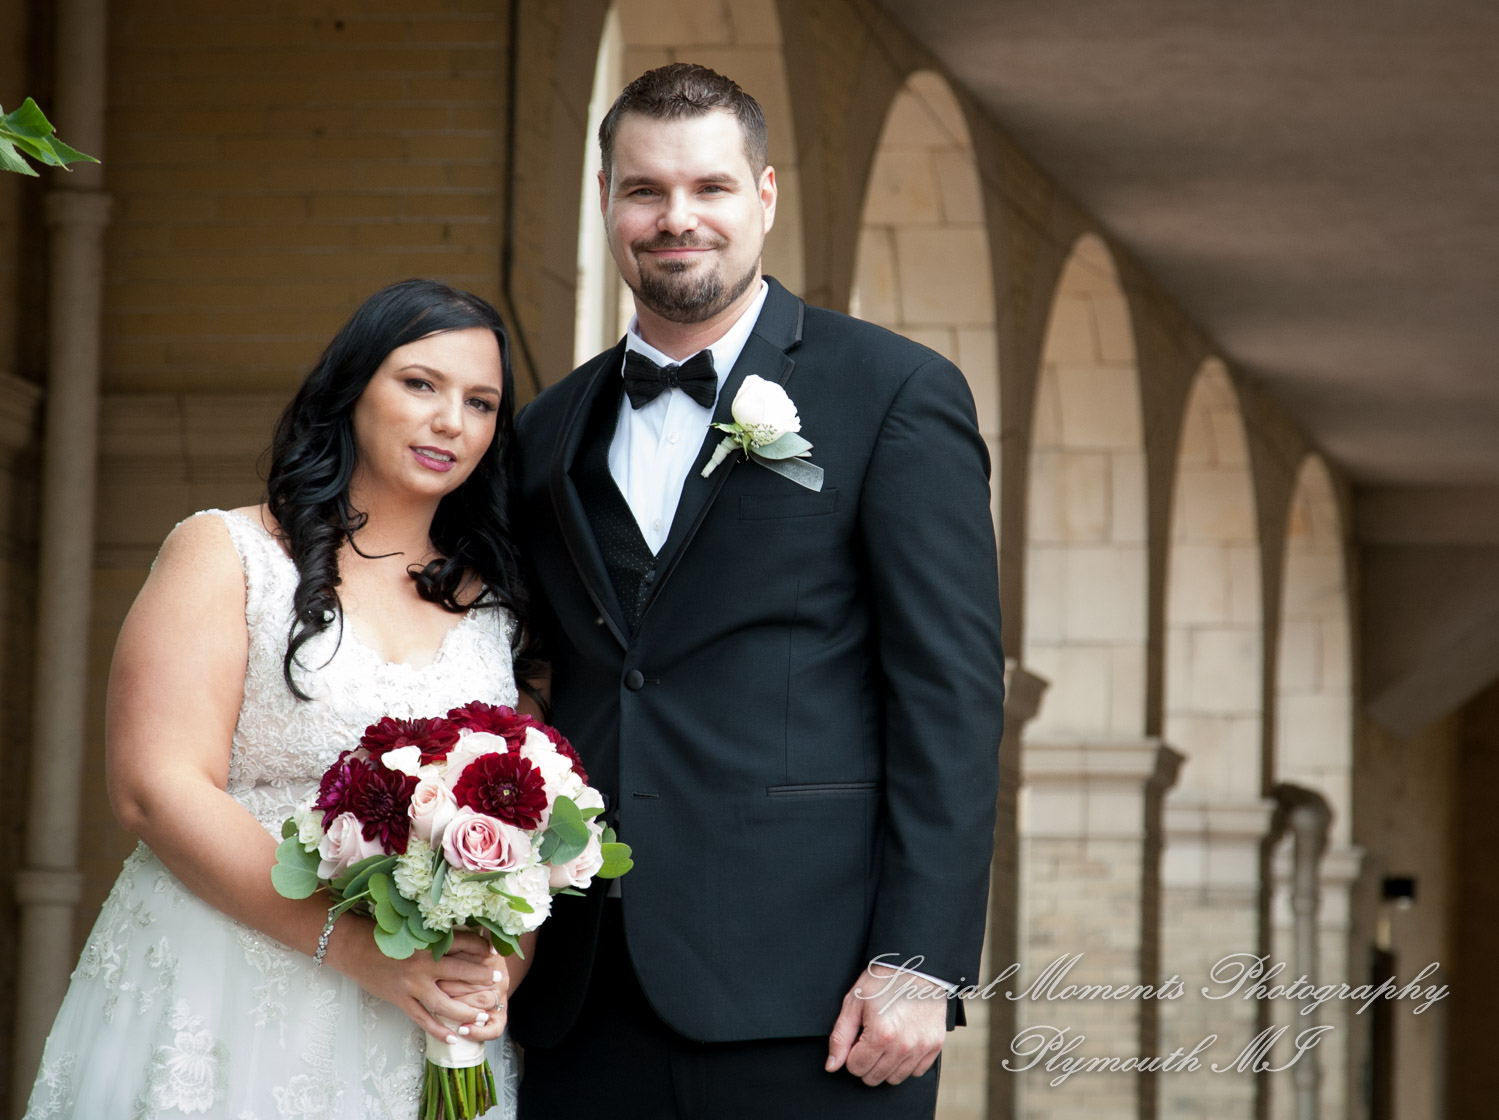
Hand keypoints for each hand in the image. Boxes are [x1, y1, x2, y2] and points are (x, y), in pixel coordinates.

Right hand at [327, 918, 508, 1042]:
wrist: (352, 947)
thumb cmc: (383, 934)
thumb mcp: (412, 930)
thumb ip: (434, 936)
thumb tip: (459, 939)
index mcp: (428, 941)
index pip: (464, 943)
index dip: (482, 947)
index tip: (494, 951)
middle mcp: (423, 964)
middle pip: (462, 972)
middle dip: (483, 977)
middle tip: (499, 980)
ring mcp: (412, 985)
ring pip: (446, 1003)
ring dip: (467, 1010)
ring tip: (483, 1015)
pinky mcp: (400, 1000)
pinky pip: (423, 1019)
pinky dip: (439, 1030)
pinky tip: (453, 1037)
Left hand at [825, 964, 947, 1085]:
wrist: (916, 966)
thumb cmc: (883, 981)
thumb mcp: (854, 1002)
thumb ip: (840, 1037)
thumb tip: (832, 1065)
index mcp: (880, 1035)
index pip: (855, 1068)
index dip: (851, 1054)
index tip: (857, 1038)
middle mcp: (903, 1046)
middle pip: (874, 1077)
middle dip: (866, 1062)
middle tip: (869, 1039)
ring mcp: (921, 1047)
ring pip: (895, 1078)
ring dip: (886, 1065)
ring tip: (885, 1041)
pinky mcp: (935, 1045)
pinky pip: (917, 1071)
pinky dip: (907, 1063)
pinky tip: (902, 1043)